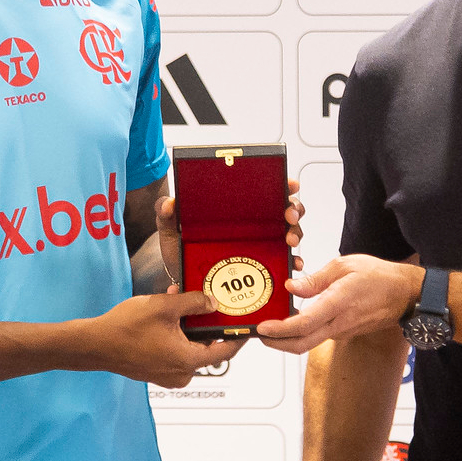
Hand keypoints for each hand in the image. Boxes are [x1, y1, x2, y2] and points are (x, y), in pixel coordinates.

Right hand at [85, 291, 241, 388]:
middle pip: (206, 347)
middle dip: (205, 324)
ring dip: (187, 327)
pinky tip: (165, 315)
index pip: (225, 351)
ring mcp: (167, 375)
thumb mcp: (165, 306)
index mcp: (188, 361)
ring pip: (188, 347)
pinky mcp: (156, 372)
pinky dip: (174, 335)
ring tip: (178, 304)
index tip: (245, 325)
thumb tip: (212, 303)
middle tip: (206, 304)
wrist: (94, 344)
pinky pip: (174, 351)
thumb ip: (194, 303)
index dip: (237, 336)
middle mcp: (181, 374)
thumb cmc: (125, 329)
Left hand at [155, 177, 307, 282]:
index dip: (282, 185)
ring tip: (289, 241)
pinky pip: (282, 263)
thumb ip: (165, 213)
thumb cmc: (179, 246)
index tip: (289, 184)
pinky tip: (292, 264)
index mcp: (236, 209)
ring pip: (289, 234)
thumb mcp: (170, 227)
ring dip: (296, 235)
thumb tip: (168, 204)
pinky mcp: (260, 267)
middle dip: (294, 209)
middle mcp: (253, 225)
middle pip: (285, 210)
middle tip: (288, 216)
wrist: (179, 276)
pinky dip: (292, 262)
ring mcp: (260, 245)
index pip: (265, 190)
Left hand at [257, 256, 424, 353]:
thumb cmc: (379, 277)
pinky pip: (318, 336)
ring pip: (308, 342)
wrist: (405, 295)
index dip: (279, 330)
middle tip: (259, 334)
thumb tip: (293, 287)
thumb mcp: (345, 266)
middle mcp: (339, 324)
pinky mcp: (344, 333)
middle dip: (276, 343)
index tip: (262, 328)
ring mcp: (342, 332)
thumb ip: (316, 279)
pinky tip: (294, 321)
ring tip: (271, 326)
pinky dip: (302, 332)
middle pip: (301, 344)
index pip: (303, 324)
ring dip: (287, 338)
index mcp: (338, 304)